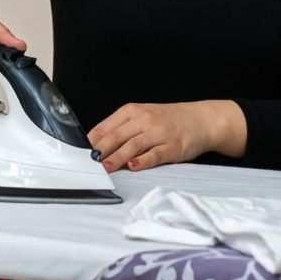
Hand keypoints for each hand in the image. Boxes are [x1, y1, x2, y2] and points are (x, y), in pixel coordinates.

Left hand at [87, 100, 245, 172]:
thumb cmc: (168, 120)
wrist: (201, 120)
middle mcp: (144, 120)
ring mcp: (158, 134)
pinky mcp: (172, 147)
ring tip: (105, 168)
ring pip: (133, 146)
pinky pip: (154, 154)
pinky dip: (143, 161)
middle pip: (117, 136)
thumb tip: (97, 147)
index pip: (106, 127)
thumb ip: (121, 129)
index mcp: (132, 112)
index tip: (79, 153)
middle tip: (88, 164)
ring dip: (117, 158)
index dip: (91, 141)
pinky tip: (133, 166)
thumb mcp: (142, 117)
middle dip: (100, 151)